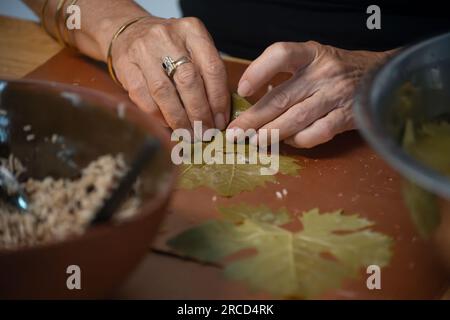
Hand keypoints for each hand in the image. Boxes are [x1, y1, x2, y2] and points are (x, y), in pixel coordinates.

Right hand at [112, 16, 229, 130]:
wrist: (129, 32)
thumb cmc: (169, 47)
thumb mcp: (193, 49)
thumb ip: (207, 75)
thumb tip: (220, 115)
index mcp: (192, 31)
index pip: (212, 68)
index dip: (219, 100)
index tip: (221, 121)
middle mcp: (168, 37)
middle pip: (189, 82)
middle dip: (199, 113)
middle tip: (205, 132)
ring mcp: (144, 50)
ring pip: (165, 92)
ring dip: (179, 119)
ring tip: (189, 134)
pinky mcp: (126, 66)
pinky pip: (145, 99)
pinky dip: (159, 116)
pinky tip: (168, 124)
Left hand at [229, 41, 390, 147]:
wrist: (379, 74)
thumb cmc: (335, 69)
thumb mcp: (313, 59)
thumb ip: (287, 75)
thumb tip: (252, 103)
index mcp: (311, 53)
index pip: (280, 54)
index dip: (257, 71)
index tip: (242, 90)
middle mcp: (323, 72)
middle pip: (281, 97)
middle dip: (253, 118)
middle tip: (235, 132)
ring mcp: (336, 95)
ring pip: (296, 118)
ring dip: (271, 133)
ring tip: (253, 141)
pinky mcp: (346, 116)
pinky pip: (316, 133)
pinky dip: (299, 140)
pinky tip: (288, 142)